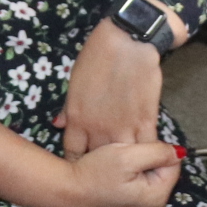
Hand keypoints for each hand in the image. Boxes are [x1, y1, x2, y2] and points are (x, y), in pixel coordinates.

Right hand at [54, 141, 182, 206]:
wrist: (65, 192)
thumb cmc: (94, 172)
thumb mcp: (128, 154)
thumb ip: (158, 151)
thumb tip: (179, 152)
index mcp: (157, 199)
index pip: (172, 165)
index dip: (154, 150)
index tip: (133, 148)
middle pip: (161, 175)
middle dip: (147, 163)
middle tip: (123, 157)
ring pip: (149, 183)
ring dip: (138, 172)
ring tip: (116, 168)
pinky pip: (137, 194)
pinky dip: (129, 183)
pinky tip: (113, 179)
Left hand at [55, 17, 167, 154]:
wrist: (127, 41)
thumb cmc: (97, 55)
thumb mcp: (75, 81)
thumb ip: (68, 108)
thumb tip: (57, 124)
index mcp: (77, 118)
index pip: (73, 151)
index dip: (77, 159)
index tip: (83, 161)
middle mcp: (97, 129)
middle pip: (96, 160)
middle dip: (100, 165)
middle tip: (107, 165)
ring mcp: (122, 128)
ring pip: (122, 160)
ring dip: (126, 163)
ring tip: (130, 165)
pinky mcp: (145, 122)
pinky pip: (145, 148)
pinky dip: (146, 154)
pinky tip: (148, 156)